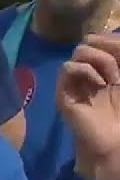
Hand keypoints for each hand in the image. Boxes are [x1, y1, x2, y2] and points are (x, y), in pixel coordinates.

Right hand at [57, 33, 119, 179]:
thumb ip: (119, 55)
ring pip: (80, 50)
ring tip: (111, 79)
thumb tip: (104, 38)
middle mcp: (91, 72)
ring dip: (100, 60)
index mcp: (107, 68)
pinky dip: (85, 70)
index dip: (112, 40)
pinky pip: (68, 67)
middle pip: (91, 40)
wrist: (116, 142)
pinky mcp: (65, 92)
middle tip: (119, 72)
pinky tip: (98, 84)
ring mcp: (77, 81)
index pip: (102, 40)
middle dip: (109, 49)